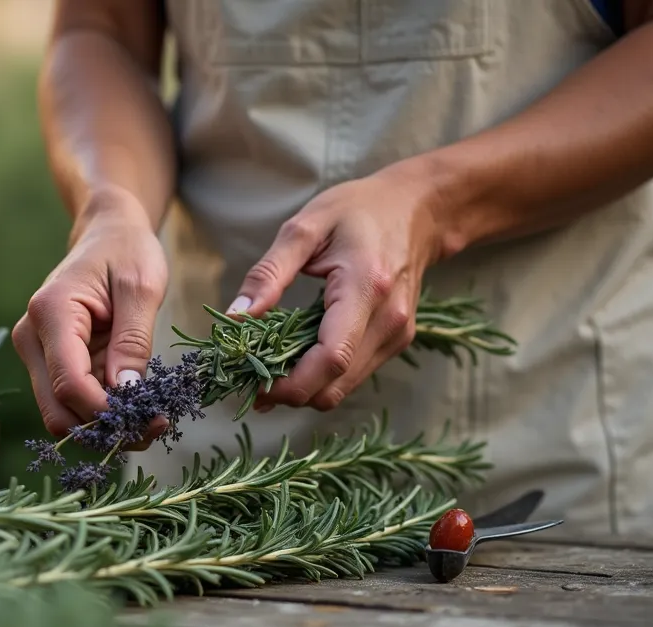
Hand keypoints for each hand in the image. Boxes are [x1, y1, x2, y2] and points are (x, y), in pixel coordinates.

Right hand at [12, 189, 168, 436]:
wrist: (108, 234)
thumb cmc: (127, 251)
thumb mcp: (142, 288)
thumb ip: (133, 341)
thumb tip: (126, 393)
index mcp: (51, 312)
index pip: (69, 384)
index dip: (107, 412)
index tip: (152, 418)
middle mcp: (31, 337)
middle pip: (58, 410)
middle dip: (106, 429)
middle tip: (156, 426)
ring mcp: (36, 352)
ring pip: (61, 414)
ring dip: (105, 426)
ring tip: (151, 418)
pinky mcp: (49, 363)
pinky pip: (71, 402)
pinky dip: (102, 413)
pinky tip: (136, 405)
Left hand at [229, 164, 448, 411]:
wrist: (416, 209)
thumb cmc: (358, 210)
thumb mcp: (304, 228)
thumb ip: (269, 273)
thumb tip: (236, 317)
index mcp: (366, 289)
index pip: (331, 357)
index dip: (291, 383)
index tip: (254, 383)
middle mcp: (389, 321)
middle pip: (335, 384)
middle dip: (290, 392)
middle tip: (252, 379)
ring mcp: (397, 335)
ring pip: (343, 387)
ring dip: (305, 388)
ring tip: (270, 369)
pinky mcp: (397, 341)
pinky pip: (353, 374)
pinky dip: (323, 376)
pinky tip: (299, 356)